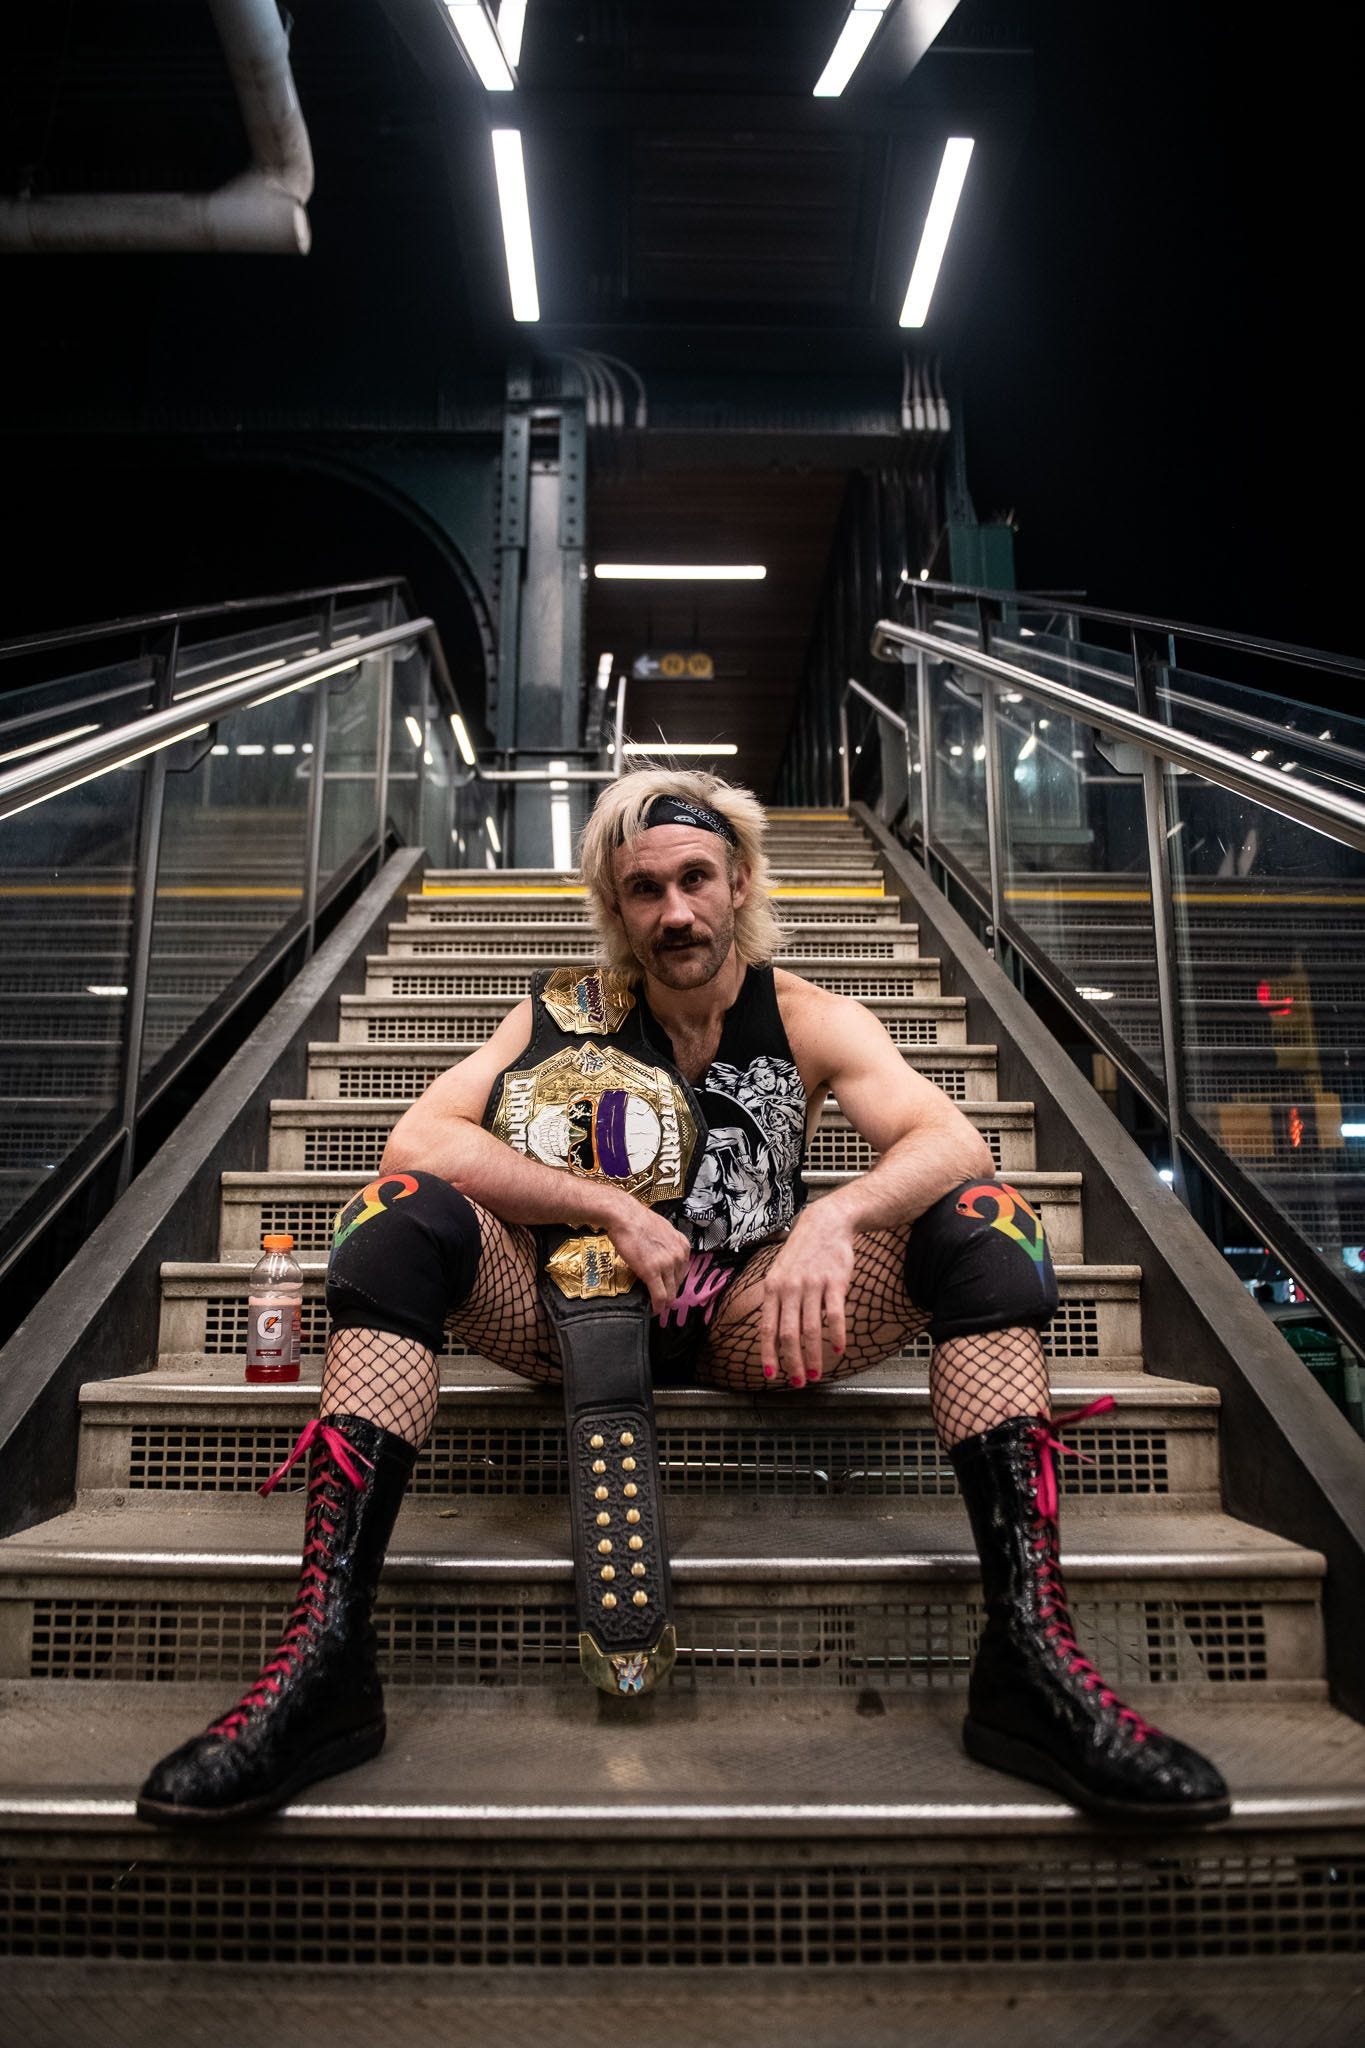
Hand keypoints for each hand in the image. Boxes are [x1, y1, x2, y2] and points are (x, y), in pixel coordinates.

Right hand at [602, 1194, 692, 1315]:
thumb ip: (666, 1245)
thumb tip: (660, 1255)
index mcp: (682, 1245)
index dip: (675, 1281)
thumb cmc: (637, 1220)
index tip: (668, 1286)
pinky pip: (659, 1295)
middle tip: (661, 1299)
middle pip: (678, 1283)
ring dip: (664, 1302)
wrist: (624, 1216)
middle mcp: (678, 1255)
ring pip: (670, 1292)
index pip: (683, 1271)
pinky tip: (654, 1309)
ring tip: (658, 1306)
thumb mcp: (661, 1230)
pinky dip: (657, 1306)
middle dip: (670, 1293)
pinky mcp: (652, 1272)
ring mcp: (666, 1264)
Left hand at [758, 1211, 853, 1387]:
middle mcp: (790, 1288)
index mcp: (772, 1288)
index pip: (767, 1328)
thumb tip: (773, 1335)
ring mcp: (813, 1284)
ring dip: (813, 1356)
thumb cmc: (802, 1253)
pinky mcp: (835, 1282)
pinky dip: (836, 1336)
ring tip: (816, 1374)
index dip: (768, 1354)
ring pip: (811, 1329)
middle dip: (792, 1362)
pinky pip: (835, 1315)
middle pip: (788, 1334)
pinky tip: (838, 1351)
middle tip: (798, 1382)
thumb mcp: (780, 1272)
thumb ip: (777, 1301)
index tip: (772, 1375)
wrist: (826, 1223)